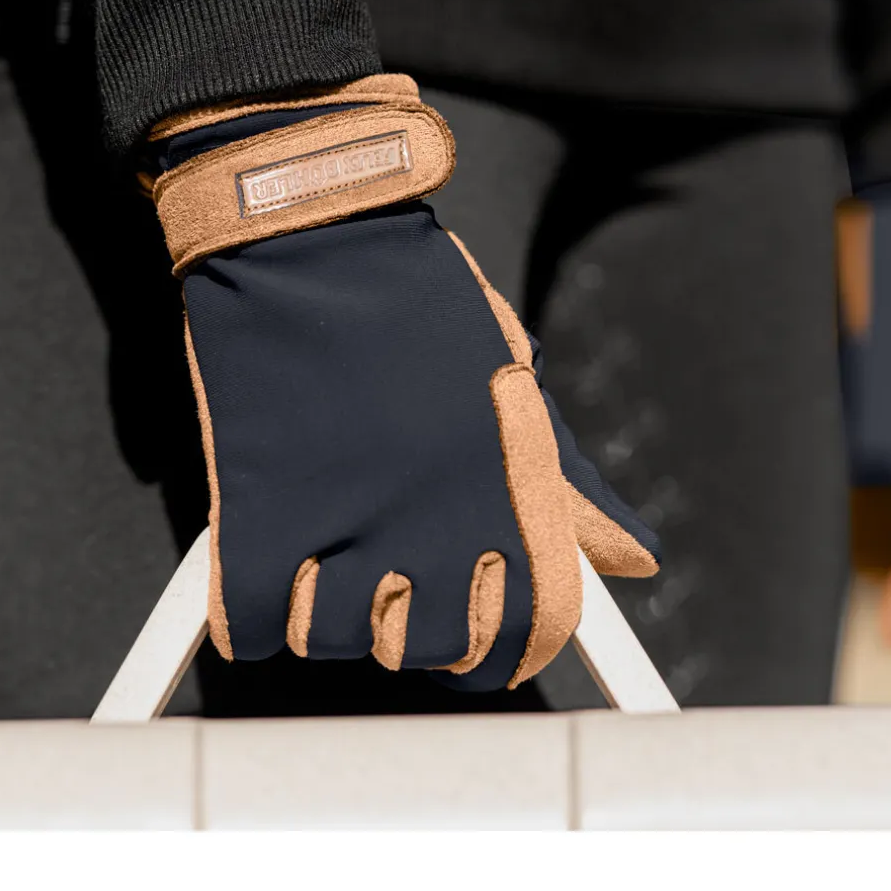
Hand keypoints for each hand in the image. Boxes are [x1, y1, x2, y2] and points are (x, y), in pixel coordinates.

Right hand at [147, 75, 659, 690]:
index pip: (531, 632)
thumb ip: (574, 492)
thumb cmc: (421, 309)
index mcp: (511, 494)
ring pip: (339, 643)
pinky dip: (252, 621)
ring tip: (322, 550)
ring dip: (328, 617)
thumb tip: (638, 563)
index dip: (505, 653)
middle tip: (389, 581)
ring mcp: (347, 523)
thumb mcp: (517, 390)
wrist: (312, 237)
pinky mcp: (260, 516)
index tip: (482, 649)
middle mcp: (438, 522)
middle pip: (431, 650)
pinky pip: (256, 629)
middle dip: (411, 632)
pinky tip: (260, 574)